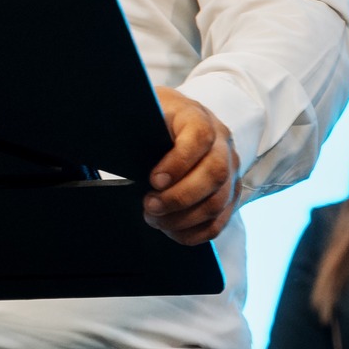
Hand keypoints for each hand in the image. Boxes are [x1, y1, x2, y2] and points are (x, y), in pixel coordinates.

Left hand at [143, 90, 239, 244]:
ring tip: (155, 219)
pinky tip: (171, 230)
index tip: (154, 180)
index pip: (200, 137)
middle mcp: (222, 143)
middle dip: (179, 198)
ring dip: (183, 219)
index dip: (178, 162)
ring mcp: (231, 170)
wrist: (173, 124)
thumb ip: (138, 127)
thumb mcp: (145, 115)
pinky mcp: (230, 194)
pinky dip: (194, 232)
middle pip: (214, 174)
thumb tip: (118, 144)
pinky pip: (219, 221)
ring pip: (217, 202)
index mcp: (199, 118)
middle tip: (149, 206)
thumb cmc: (154, 122)